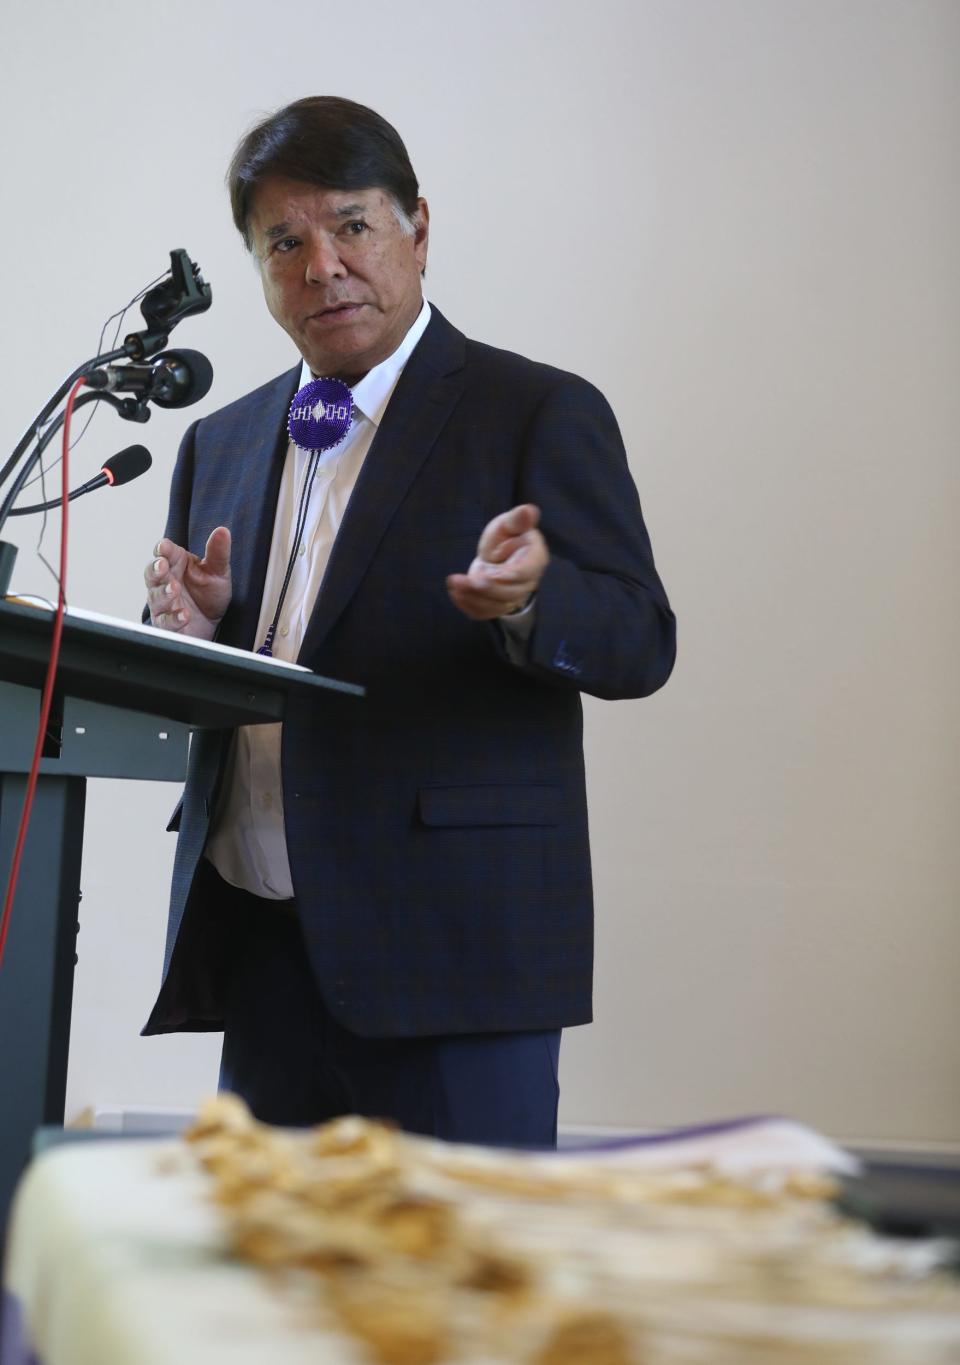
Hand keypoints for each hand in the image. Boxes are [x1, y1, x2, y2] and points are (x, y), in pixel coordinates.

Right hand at [145, 526, 231, 640]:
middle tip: (162, 565)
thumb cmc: (209, 594)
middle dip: (155, 569)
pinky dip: (174, 618)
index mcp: (176, 564)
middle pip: (153, 573)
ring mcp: (164, 603)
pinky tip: (184, 614)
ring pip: (156, 597)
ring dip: (163, 593)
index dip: (163, 549)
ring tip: (173, 589)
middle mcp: (165, 581)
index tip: (164, 546)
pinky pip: (166, 621)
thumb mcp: (218, 571)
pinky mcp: (167, 624)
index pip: (165, 552)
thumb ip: (218, 553)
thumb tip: (222, 531)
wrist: (212, 623)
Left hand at [446, 504, 548, 620]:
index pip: (523, 573)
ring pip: (496, 606)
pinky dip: (468, 606)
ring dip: (472, 597)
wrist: (499, 554)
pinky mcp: (498, 606)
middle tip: (460, 580)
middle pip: (509, 593)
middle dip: (484, 589)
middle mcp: (528, 582)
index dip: (505, 576)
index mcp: (535, 559)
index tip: (484, 574)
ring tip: (453, 584)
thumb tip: (528, 510)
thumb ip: (518, 519)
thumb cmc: (507, 536)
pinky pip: (485, 613)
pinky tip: (455, 593)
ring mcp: (514, 597)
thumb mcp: (509, 523)